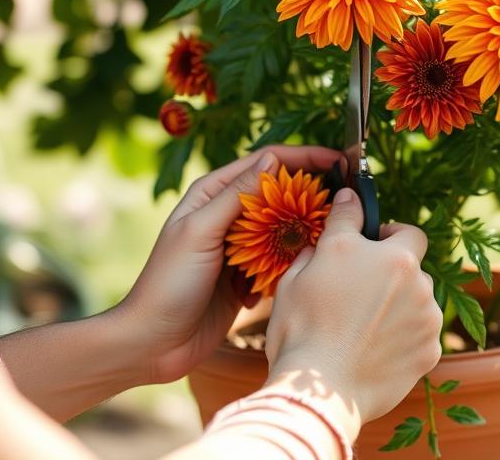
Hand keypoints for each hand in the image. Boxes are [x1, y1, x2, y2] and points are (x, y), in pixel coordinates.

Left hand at [117, 144, 342, 383]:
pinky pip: (282, 256)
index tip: (338, 161)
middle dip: (312, 190)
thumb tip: (272, 158)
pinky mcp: (249, 273)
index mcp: (213, 193)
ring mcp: (241, 244)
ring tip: (336, 227)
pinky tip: (313, 260)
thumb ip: (236, 195)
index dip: (304, 157)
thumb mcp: (200, 232)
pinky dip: (297, 257)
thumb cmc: (169, 283)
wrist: (153, 343)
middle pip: (280, 190)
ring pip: (285, 223)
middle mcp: (229, 213)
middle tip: (346, 194)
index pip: (267, 162)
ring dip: (307, 225)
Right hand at [264, 188, 442, 430]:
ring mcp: (428, 319)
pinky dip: (401, 338)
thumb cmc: (303, 327)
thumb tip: (347, 200)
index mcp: (393, 256)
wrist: (318, 395)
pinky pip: (419, 335)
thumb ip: (337, 226)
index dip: (389, 235)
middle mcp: (418, 282)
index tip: (370, 247)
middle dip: (391, 273)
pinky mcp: (430, 352)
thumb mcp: (307, 266)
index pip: (407, 230)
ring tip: (360, 326)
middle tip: (358, 291)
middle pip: (412, 268)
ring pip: (418, 300)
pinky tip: (371, 350)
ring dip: (398, 305)